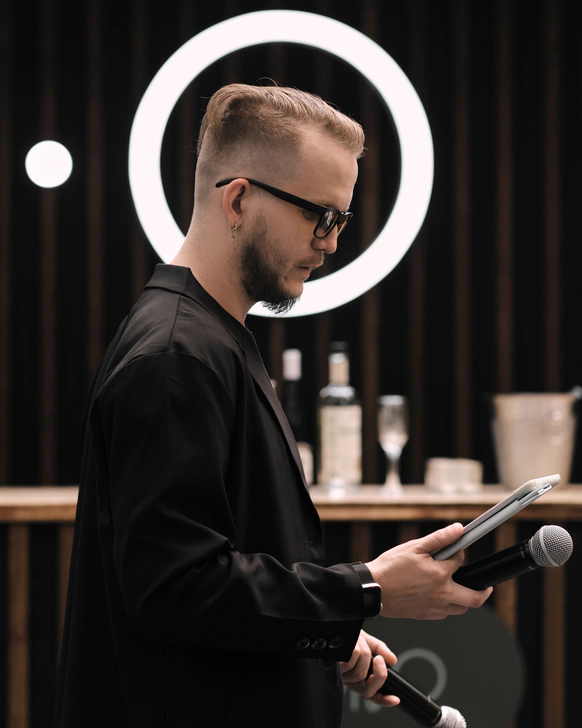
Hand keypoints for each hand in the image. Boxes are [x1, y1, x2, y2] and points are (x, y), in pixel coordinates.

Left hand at [340, 630, 399, 707]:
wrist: (337, 626)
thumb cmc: (351, 635)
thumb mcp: (369, 641)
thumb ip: (381, 650)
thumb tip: (393, 661)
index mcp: (359, 677)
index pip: (372, 694)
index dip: (384, 700)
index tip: (395, 699)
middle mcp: (349, 679)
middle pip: (367, 689)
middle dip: (378, 672)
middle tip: (379, 658)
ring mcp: (340, 675)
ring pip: (358, 673)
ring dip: (364, 653)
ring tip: (360, 640)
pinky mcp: (332, 667)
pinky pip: (349, 662)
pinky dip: (355, 648)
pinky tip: (353, 641)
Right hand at [366, 523, 492, 619]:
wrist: (373, 589)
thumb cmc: (389, 568)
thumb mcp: (414, 547)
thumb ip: (439, 539)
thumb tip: (458, 530)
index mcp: (440, 575)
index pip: (460, 562)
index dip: (458, 554)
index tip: (454, 551)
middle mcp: (441, 594)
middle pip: (475, 599)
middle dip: (483, 592)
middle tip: (485, 587)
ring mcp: (434, 608)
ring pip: (460, 609)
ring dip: (463, 599)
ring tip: (458, 588)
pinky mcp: (425, 616)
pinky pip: (444, 614)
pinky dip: (446, 606)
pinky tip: (438, 596)